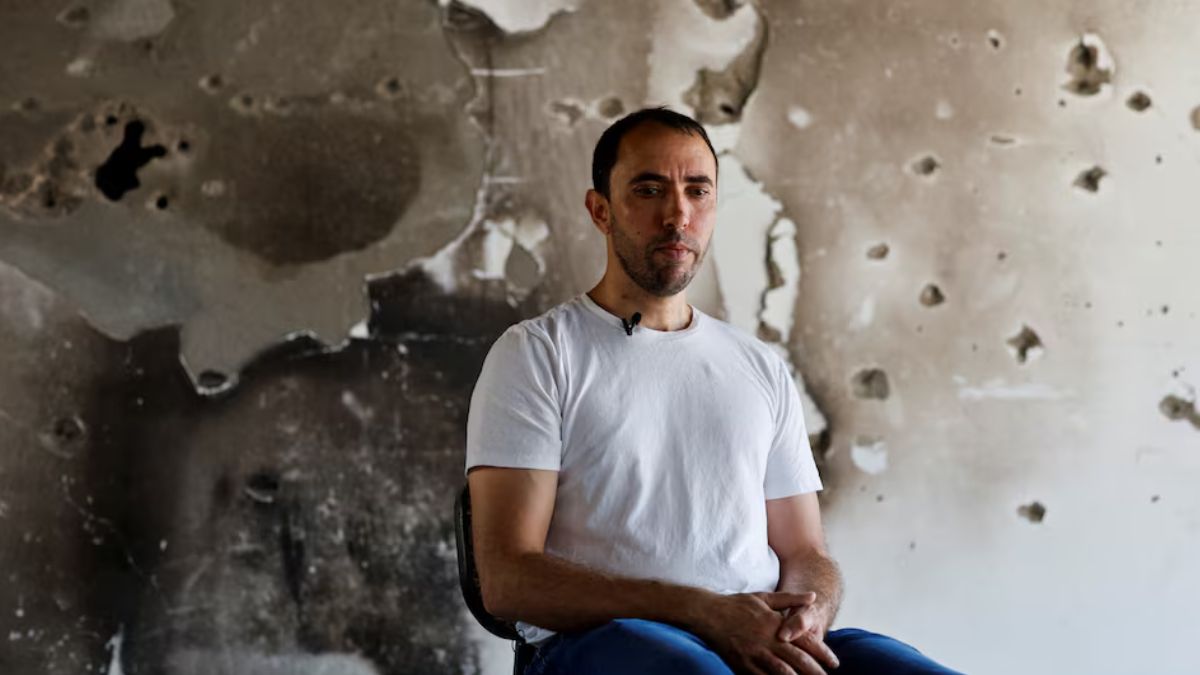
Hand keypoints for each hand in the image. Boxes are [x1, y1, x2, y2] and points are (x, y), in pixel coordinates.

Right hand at [696, 591, 838, 674]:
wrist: (708, 613)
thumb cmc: (737, 604)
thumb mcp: (765, 598)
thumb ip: (790, 599)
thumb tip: (813, 596)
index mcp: (776, 625)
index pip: (805, 641)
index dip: (823, 653)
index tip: (835, 663)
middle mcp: (768, 640)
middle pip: (798, 660)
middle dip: (815, 671)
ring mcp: (755, 654)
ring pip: (783, 672)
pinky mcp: (743, 664)